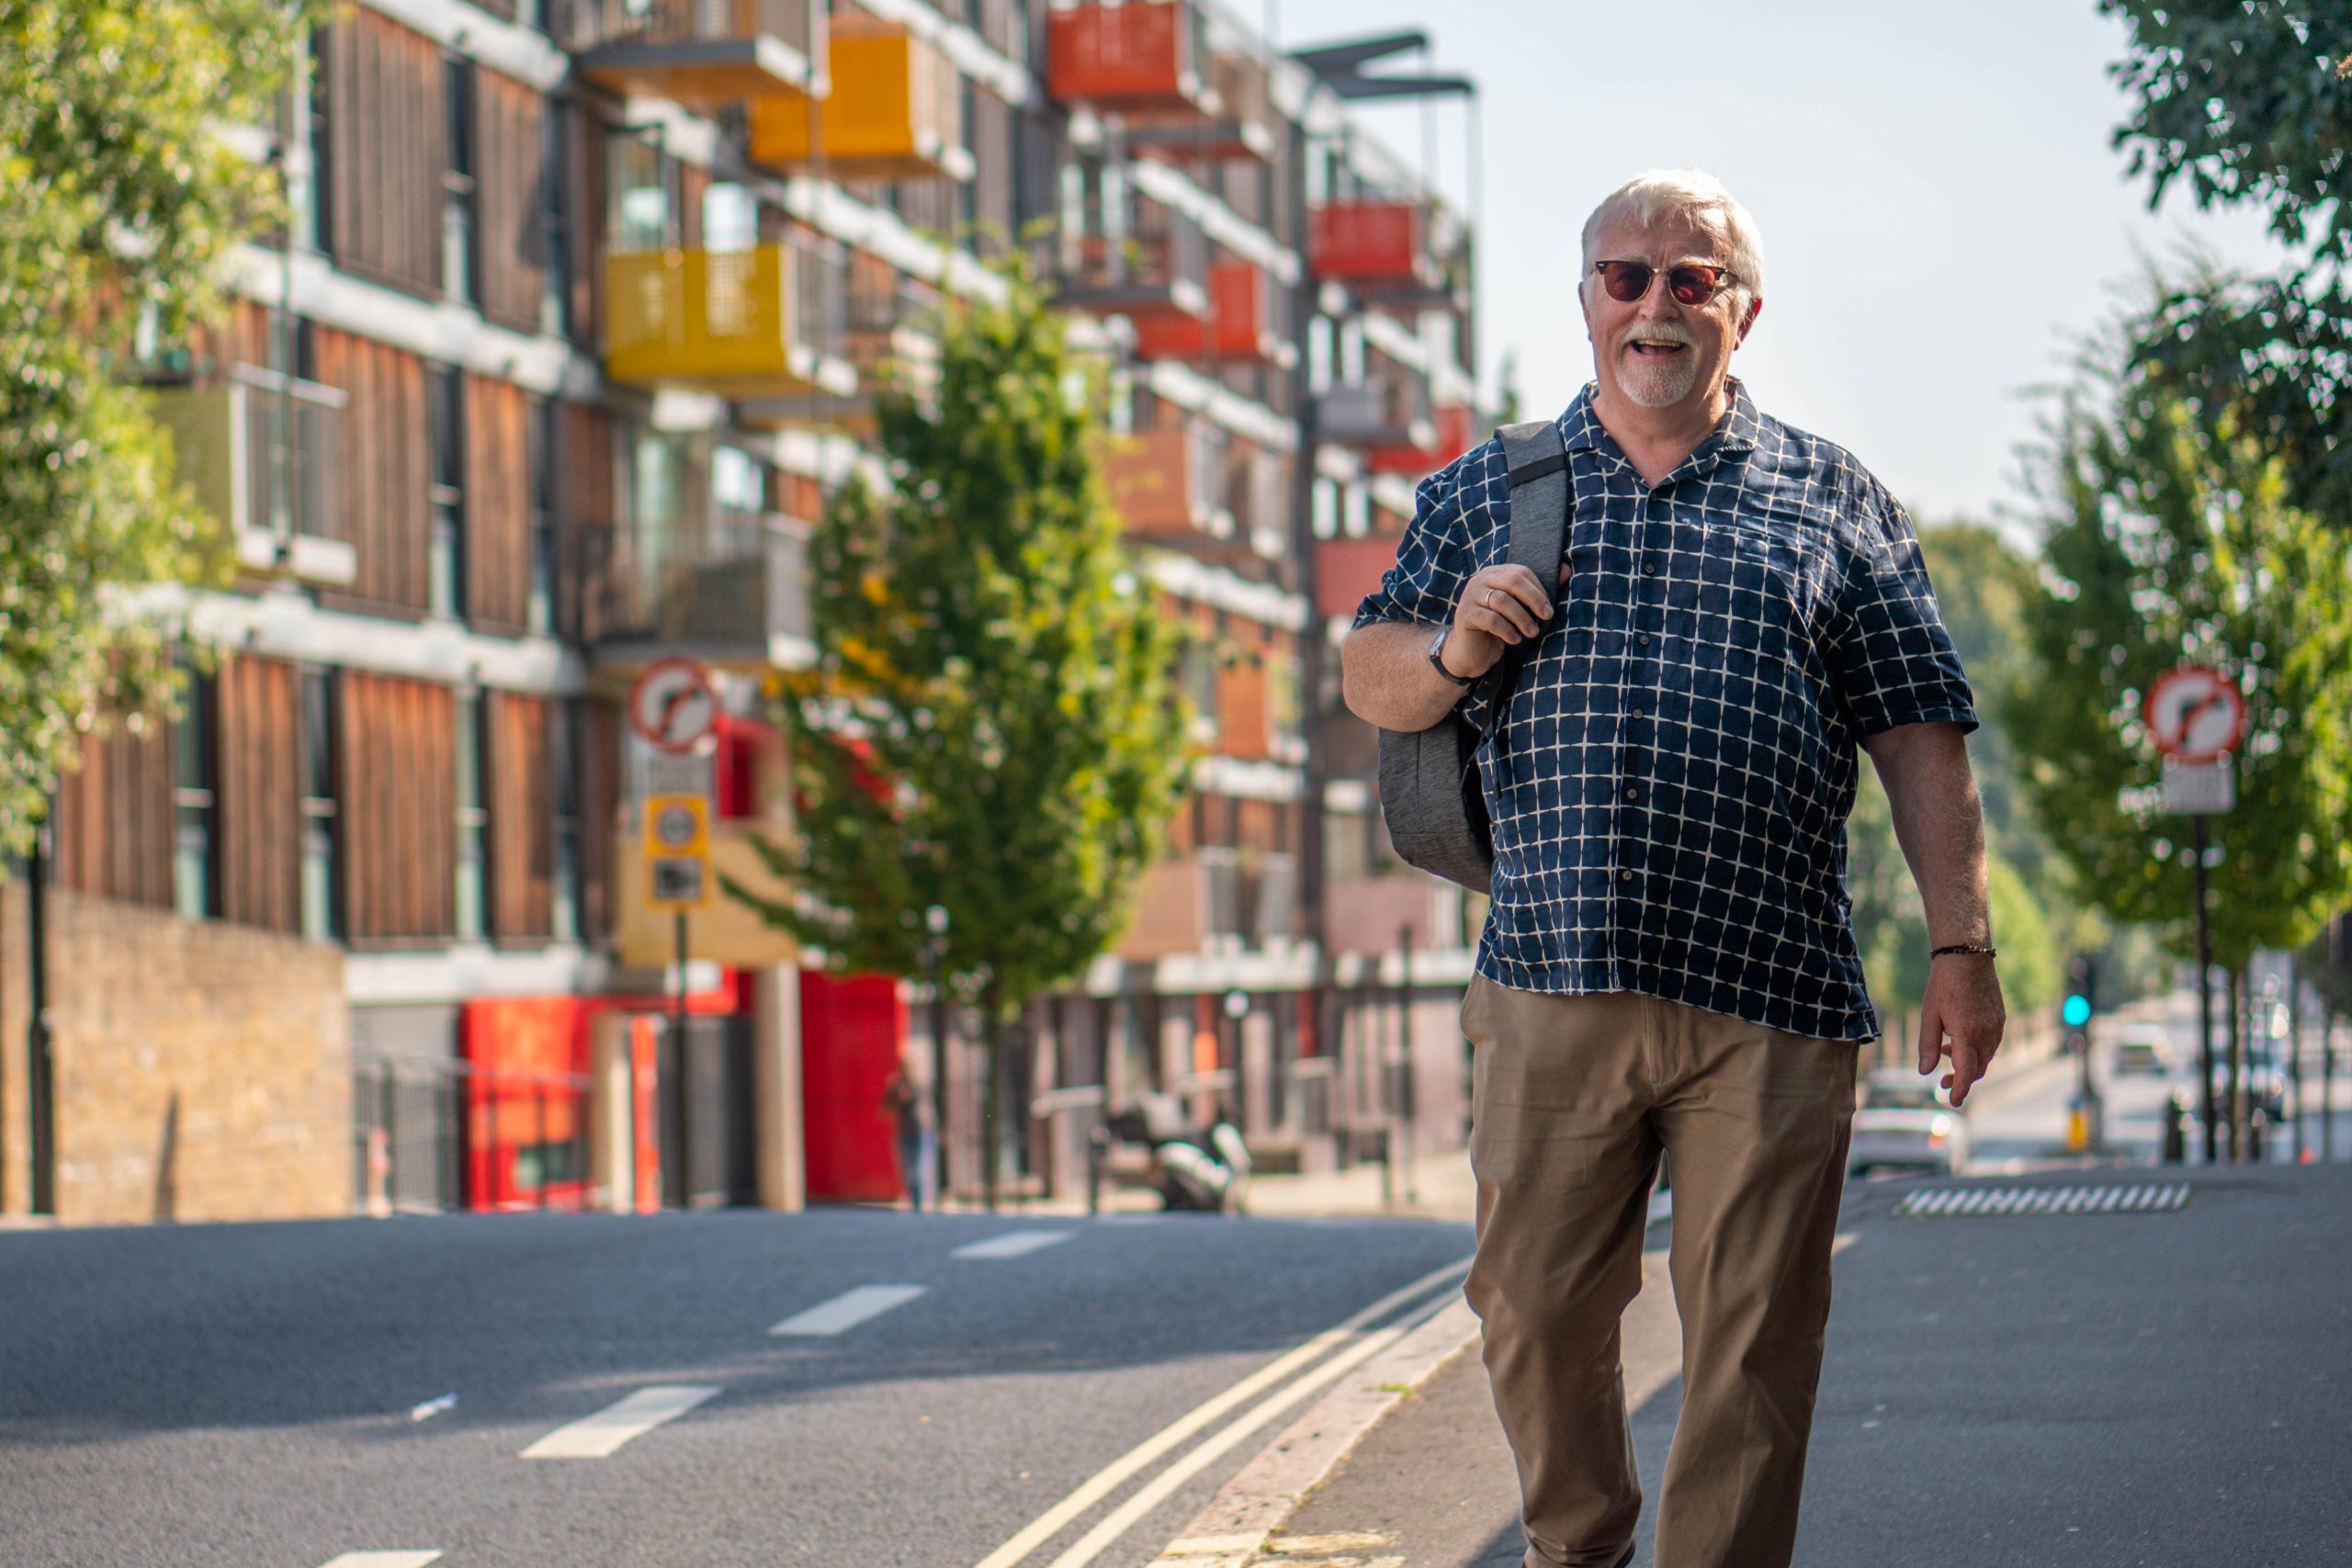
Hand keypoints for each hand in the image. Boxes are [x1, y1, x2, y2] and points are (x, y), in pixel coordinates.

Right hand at [1445, 564, 1553, 677]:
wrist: (1472, 652)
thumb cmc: (1500, 628)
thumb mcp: (1520, 609)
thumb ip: (1540, 590)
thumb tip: (1567, 569)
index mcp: (1494, 573)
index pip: (1521, 572)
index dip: (1538, 590)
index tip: (1549, 610)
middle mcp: (1480, 580)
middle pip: (1512, 581)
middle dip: (1534, 600)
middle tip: (1546, 617)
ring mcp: (1470, 596)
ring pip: (1502, 600)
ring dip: (1522, 618)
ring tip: (1532, 633)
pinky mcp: (1465, 614)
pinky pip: (1491, 619)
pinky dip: (1507, 630)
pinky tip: (1515, 640)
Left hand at [1917, 953, 2004, 1107]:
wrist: (1967, 957)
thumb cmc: (1943, 984)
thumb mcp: (1929, 1015)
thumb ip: (1927, 1045)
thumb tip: (1924, 1073)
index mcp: (1968, 1033)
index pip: (1968, 1071)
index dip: (1961, 1089)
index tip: (1953, 1102)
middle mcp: (1987, 1033)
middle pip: (1979, 1068)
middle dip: (1963, 1079)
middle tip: (1944, 1083)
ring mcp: (1997, 1026)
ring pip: (1986, 1056)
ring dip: (1968, 1062)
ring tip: (1945, 1053)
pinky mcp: (2000, 1018)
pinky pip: (1991, 1043)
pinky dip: (1976, 1049)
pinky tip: (1957, 1040)